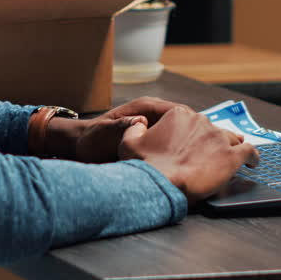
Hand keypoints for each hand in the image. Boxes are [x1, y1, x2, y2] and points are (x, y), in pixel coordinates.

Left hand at [44, 97, 190, 162]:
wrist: (83, 151)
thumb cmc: (92, 139)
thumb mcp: (105, 132)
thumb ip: (122, 126)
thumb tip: (140, 122)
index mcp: (145, 108)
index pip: (177, 111)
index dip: (189, 125)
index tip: (197, 141)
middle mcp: (153, 117)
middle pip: (183, 126)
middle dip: (190, 140)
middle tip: (198, 158)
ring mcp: (154, 131)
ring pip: (178, 139)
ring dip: (183, 151)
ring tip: (191, 166)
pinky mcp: (153, 144)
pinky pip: (170, 149)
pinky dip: (174, 159)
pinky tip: (179, 171)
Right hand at [118, 106, 258, 201]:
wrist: (159, 182)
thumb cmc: (143, 164)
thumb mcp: (129, 141)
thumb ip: (135, 128)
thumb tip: (140, 123)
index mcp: (179, 114)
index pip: (191, 121)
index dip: (192, 133)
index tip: (191, 143)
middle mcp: (202, 121)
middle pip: (211, 129)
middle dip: (210, 141)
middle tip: (208, 155)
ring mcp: (219, 138)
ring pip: (232, 139)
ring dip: (233, 146)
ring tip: (234, 155)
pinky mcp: (231, 157)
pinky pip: (250, 153)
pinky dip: (253, 157)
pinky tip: (253, 163)